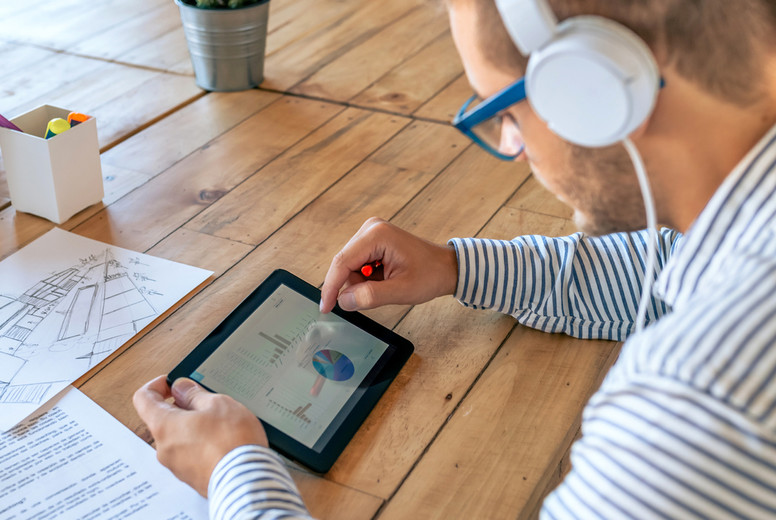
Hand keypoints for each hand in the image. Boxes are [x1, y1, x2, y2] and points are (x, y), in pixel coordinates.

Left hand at [133, 375, 267, 496]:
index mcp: (164, 426)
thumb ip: (194, 393)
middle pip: (163, 419)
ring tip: (222, 424)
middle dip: (183, 407)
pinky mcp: (191, 477)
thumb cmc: (231, 442)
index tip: (173, 383)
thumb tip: (182, 388)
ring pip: (179, 437)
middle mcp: (164, 448)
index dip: (157, 385)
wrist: (246, 479)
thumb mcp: (217, 403)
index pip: (143, 398)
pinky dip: (203, 444)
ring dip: (195, 427)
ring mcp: (177, 465)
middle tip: (207, 402)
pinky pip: (190, 454)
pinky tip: (224, 441)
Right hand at [320, 217, 458, 312]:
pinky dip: (365, 278)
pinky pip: (358, 264)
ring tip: (385, 286)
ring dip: (360, 282)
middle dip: (351, 285)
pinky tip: (383, 280)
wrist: (447, 267)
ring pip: (349, 265)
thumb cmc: (430, 275)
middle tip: (369, 299)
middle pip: (344, 263)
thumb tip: (343, 300)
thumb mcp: (401, 291)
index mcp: (377, 235)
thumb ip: (370, 296)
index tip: (325, 307)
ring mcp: (371, 233)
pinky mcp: (373, 240)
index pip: (342, 262)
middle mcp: (371, 229)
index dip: (331, 287)